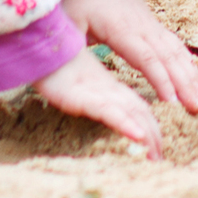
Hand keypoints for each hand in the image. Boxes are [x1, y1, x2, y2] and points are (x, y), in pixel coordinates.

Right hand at [31, 49, 163, 159]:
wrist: (35, 39)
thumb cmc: (53, 58)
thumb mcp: (73, 80)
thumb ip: (88, 91)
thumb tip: (102, 108)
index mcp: (107, 86)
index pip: (136, 107)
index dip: (151, 125)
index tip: (160, 146)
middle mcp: (106, 90)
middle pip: (138, 113)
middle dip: (153, 135)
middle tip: (162, 158)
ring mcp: (95, 92)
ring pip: (128, 113)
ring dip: (146, 133)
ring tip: (156, 153)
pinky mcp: (80, 95)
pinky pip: (107, 111)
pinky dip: (124, 123)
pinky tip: (138, 134)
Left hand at [61, 0, 197, 118]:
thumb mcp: (68, 20)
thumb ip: (69, 44)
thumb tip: (67, 69)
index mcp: (121, 29)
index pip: (146, 58)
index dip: (160, 80)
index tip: (171, 102)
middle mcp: (143, 27)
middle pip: (169, 57)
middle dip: (185, 84)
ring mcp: (151, 25)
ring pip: (177, 52)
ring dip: (191, 76)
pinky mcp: (153, 25)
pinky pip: (175, 46)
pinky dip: (188, 65)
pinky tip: (195, 81)